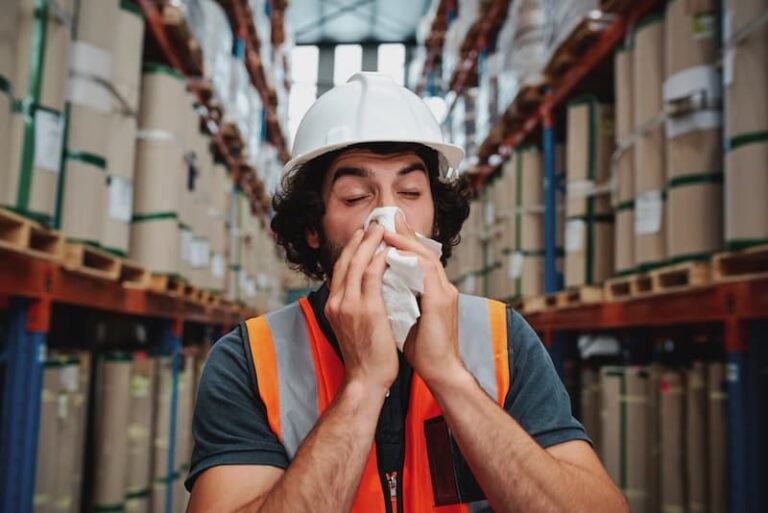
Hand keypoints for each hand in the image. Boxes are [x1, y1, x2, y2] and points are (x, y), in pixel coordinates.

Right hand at [325, 224, 398, 392]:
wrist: (366, 380)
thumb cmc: (366, 357)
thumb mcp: (354, 327)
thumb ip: (357, 307)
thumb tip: (368, 293)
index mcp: (334, 304)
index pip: (341, 269)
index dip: (352, 250)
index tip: (363, 236)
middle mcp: (337, 301)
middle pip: (346, 261)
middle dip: (359, 239)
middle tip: (372, 224)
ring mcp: (349, 304)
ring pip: (357, 263)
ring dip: (369, 242)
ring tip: (381, 228)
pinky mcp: (366, 309)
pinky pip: (371, 275)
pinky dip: (378, 259)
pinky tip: (388, 249)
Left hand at [382, 214, 464, 386]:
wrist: (441, 371)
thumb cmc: (424, 349)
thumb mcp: (407, 317)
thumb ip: (399, 300)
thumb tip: (378, 289)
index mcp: (435, 291)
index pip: (418, 259)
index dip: (402, 242)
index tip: (384, 230)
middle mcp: (442, 287)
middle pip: (423, 250)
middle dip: (403, 233)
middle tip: (385, 218)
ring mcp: (444, 292)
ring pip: (424, 255)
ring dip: (403, 241)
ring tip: (384, 230)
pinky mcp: (440, 300)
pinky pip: (425, 270)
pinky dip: (408, 258)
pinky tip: (391, 252)